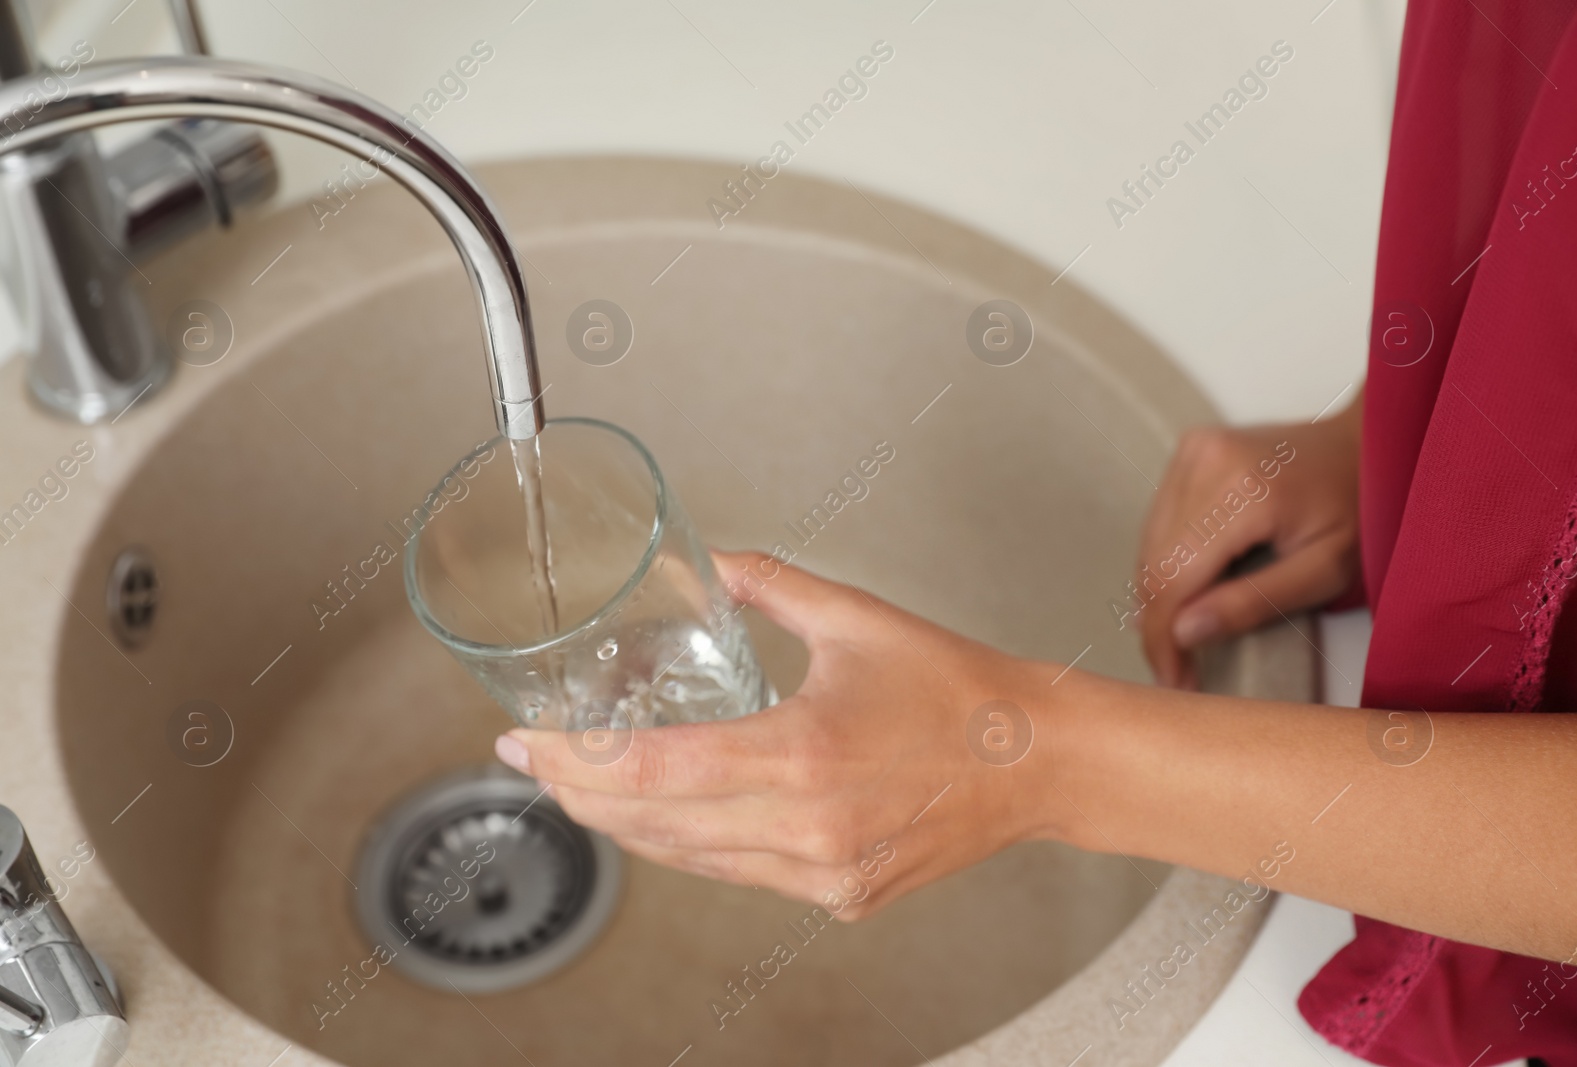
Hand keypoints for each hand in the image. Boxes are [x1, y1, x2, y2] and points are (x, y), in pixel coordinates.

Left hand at [492, 551, 1064, 917]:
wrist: (1035, 761)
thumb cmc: (958, 690)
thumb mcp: (853, 618)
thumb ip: (765, 584)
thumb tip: (706, 561)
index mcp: (803, 754)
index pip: (653, 769)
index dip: (574, 758)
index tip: (525, 740)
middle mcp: (806, 827)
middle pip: (652, 823)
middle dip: (579, 791)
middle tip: (536, 759)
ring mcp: (822, 873)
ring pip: (687, 859)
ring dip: (625, 823)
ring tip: (582, 784)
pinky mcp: (840, 896)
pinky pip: (737, 874)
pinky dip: (689, 845)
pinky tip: (666, 815)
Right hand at [1136, 399, 1360, 688]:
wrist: (1367, 446)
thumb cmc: (1359, 510)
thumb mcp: (1324, 571)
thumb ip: (1254, 603)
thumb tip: (1184, 632)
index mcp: (1244, 490)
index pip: (1174, 577)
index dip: (1163, 638)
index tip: (1173, 682)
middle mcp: (1206, 461)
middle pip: (1154, 563)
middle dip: (1159, 624)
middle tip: (1180, 670)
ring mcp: (1193, 451)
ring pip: (1149, 546)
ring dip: (1159, 597)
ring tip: (1184, 635)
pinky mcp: (1188, 451)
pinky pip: (1158, 524)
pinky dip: (1166, 563)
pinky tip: (1190, 590)